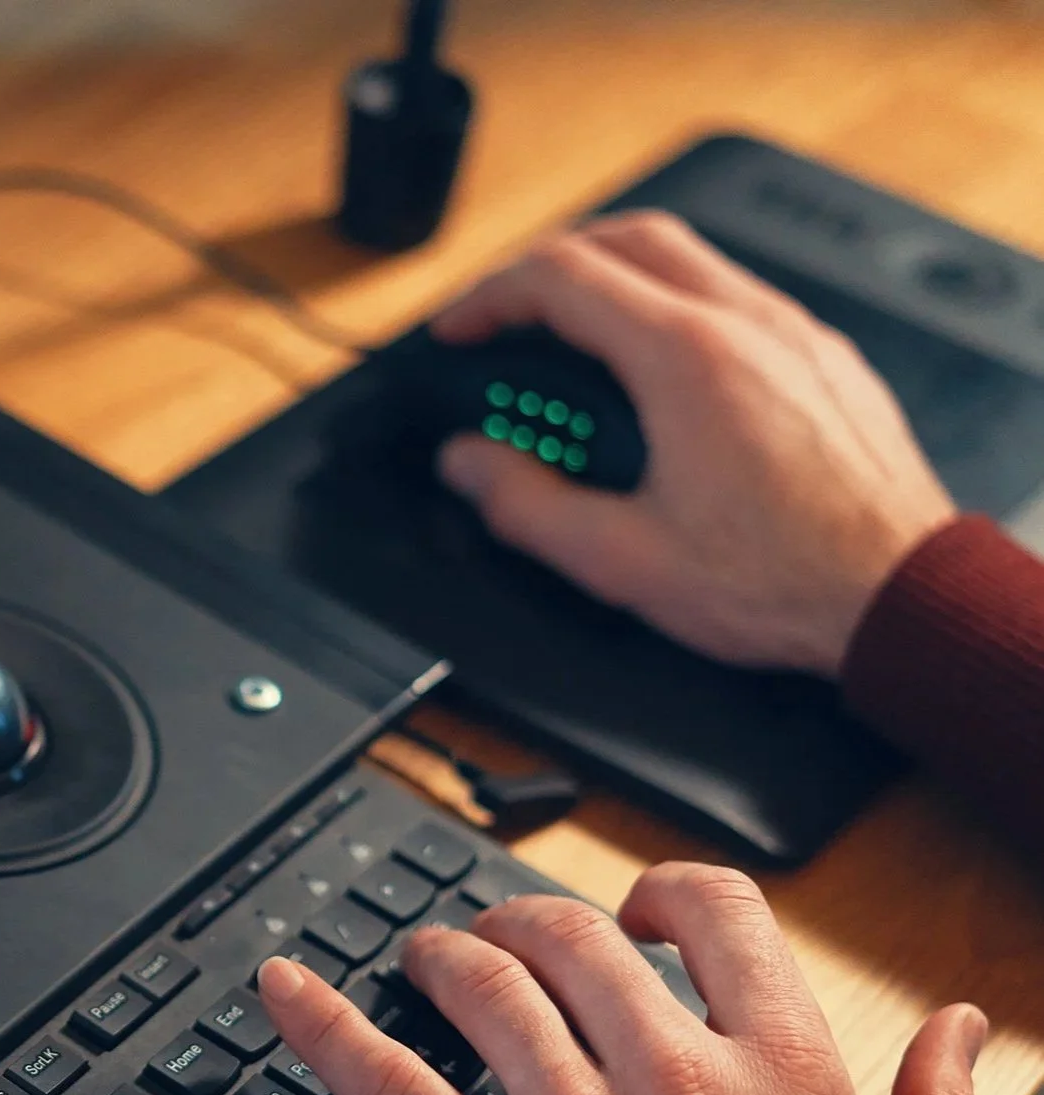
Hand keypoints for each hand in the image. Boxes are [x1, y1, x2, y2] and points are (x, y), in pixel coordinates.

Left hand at [257, 864, 986, 1094]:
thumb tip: (962, 1027)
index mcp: (782, 1070)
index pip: (714, 913)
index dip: (667, 893)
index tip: (641, 912)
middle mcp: (672, 1081)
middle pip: (574, 938)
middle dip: (533, 919)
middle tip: (512, 936)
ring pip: (486, 993)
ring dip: (446, 956)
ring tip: (428, 957)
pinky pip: (395, 1091)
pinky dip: (328, 1030)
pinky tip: (284, 990)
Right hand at [432, 212, 955, 676]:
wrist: (894, 596)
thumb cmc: (782, 581)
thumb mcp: (622, 561)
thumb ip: (526, 505)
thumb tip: (469, 466)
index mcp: (685, 359)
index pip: (562, 279)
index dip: (490, 298)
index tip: (460, 332)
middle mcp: (746, 323)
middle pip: (626, 238)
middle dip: (550, 268)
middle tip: (508, 320)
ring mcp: (794, 332)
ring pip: (688, 259)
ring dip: (615, 284)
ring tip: (576, 355)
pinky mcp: (824, 358)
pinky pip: (736, 298)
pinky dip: (674, 311)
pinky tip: (657, 381)